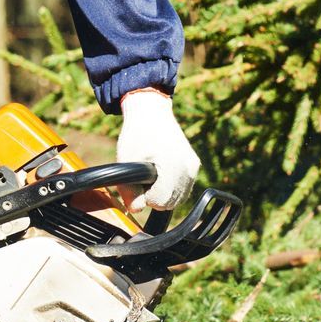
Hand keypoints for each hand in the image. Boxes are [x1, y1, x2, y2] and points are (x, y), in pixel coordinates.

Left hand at [116, 89, 200, 211]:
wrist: (151, 111)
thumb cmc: (137, 134)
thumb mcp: (126, 162)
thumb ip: (128, 191)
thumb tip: (137, 210)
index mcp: (174, 167)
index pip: (160, 202)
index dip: (145, 196)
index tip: (139, 180)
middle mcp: (189, 168)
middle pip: (170, 203)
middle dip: (154, 195)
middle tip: (144, 175)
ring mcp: (194, 166)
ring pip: (178, 198)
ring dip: (163, 192)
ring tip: (153, 172)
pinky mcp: (195, 164)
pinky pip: (183, 188)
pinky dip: (171, 186)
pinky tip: (161, 171)